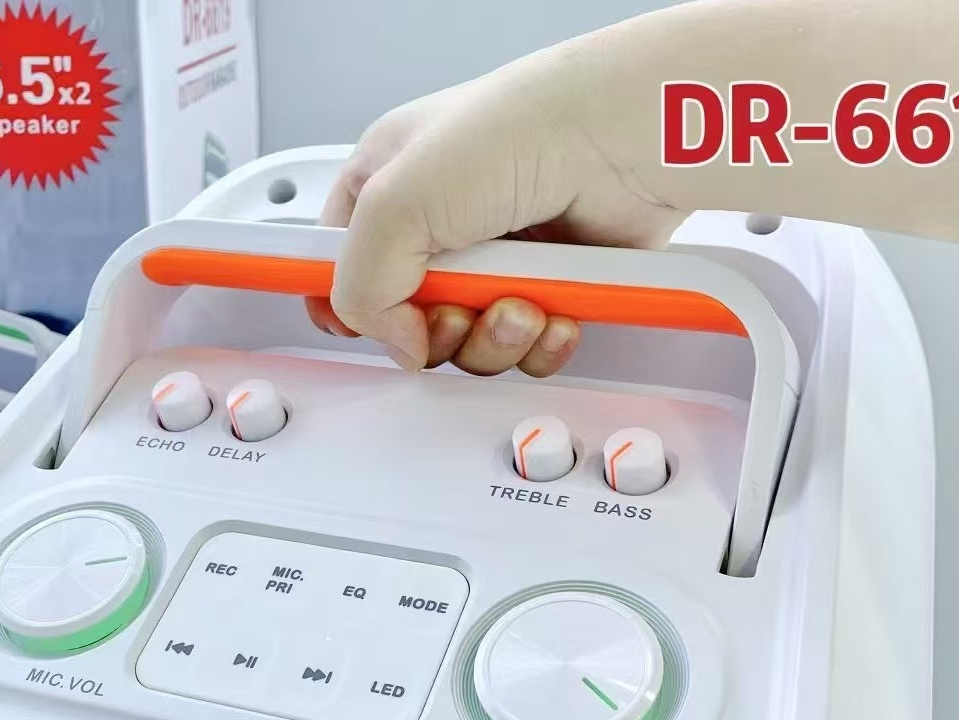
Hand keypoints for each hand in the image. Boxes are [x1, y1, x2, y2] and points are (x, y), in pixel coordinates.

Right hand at [306, 41, 688, 374]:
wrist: (620, 139)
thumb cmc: (516, 131)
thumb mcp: (394, 203)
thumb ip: (361, 286)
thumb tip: (396, 342)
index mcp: (386, 187)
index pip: (338, 261)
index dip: (345, 303)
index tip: (358, 328)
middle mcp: (440, 224)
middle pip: (406, 320)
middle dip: (435, 329)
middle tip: (458, 307)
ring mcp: (497, 256)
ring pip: (468, 343)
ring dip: (493, 337)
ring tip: (518, 302)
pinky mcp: (550, 284)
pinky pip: (526, 348)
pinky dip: (539, 344)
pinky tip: (552, 311)